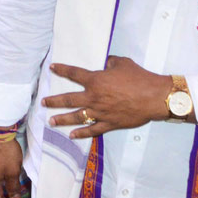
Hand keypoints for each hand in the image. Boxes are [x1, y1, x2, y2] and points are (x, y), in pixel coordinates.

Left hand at [41, 56, 170, 137]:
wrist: (154, 97)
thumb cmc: (138, 77)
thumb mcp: (122, 63)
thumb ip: (110, 62)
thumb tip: (106, 63)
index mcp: (95, 80)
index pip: (74, 74)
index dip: (62, 70)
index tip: (52, 68)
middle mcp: (94, 97)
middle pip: (69, 99)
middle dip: (54, 101)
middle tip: (43, 103)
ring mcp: (101, 112)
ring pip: (77, 117)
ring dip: (63, 119)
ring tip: (51, 121)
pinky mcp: (110, 124)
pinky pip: (93, 130)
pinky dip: (82, 133)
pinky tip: (72, 135)